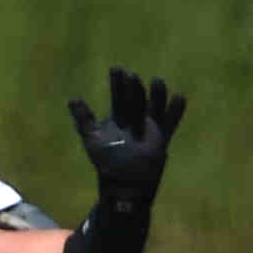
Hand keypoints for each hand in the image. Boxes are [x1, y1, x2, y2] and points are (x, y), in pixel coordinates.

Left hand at [67, 67, 185, 202]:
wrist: (122, 184)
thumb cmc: (106, 162)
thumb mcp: (92, 138)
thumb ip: (84, 119)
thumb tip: (72, 98)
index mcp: (120, 118)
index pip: (118, 97)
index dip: (117, 84)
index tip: (116, 68)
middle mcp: (136, 119)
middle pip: (136, 100)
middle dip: (134, 88)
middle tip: (131, 76)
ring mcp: (150, 127)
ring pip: (154, 107)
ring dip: (156, 95)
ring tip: (157, 81)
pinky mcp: (162, 138)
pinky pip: (171, 122)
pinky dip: (175, 111)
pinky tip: (180, 97)